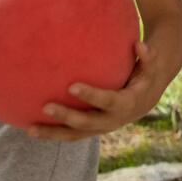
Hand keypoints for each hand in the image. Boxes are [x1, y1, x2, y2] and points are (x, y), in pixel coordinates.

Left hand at [29, 41, 160, 140]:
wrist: (145, 101)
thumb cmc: (145, 76)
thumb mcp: (151, 65)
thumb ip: (147, 55)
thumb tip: (138, 44)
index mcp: (127, 104)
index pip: (107, 101)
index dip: (91, 96)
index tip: (72, 86)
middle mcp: (112, 121)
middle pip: (87, 122)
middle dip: (66, 117)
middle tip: (46, 107)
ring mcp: (100, 129)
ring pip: (75, 135)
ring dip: (53, 134)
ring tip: (30, 129)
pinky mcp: (91, 132)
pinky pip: (71, 136)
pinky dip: (53, 135)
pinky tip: (33, 129)